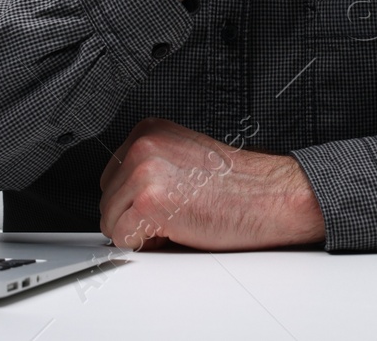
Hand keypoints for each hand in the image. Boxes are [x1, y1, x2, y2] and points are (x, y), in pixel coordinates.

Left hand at [98, 117, 325, 250]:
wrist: (270, 195)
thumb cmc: (235, 186)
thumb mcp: (181, 160)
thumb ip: (148, 169)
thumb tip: (120, 199)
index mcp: (148, 131)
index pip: (111, 178)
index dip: (134, 201)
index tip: (162, 204)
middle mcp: (142, 145)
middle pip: (106, 200)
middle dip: (133, 217)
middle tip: (173, 215)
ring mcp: (144, 171)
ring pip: (111, 222)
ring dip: (140, 232)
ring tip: (178, 220)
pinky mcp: (151, 201)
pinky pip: (124, 239)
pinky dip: (146, 245)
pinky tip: (177, 230)